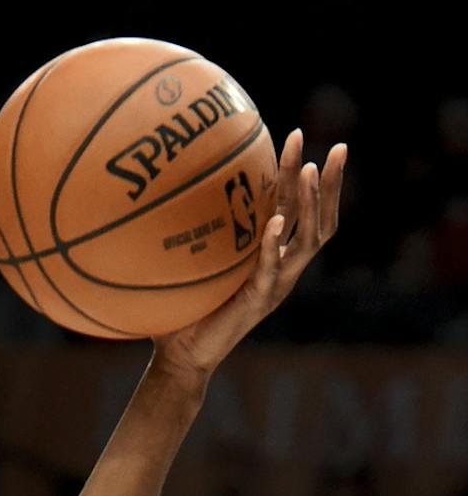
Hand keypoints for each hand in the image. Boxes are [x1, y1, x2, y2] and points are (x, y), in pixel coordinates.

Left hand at [154, 127, 345, 379]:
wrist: (180, 357)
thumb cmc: (182, 308)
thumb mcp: (191, 262)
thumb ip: (191, 232)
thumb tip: (158, 189)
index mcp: (271, 255)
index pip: (295, 208)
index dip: (305, 177)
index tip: (301, 138)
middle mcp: (282, 267)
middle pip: (318, 218)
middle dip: (329, 182)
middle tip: (337, 147)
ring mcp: (276, 284)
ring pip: (309, 239)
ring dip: (312, 203)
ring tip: (311, 171)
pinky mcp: (259, 300)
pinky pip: (271, 269)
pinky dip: (274, 246)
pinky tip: (274, 223)